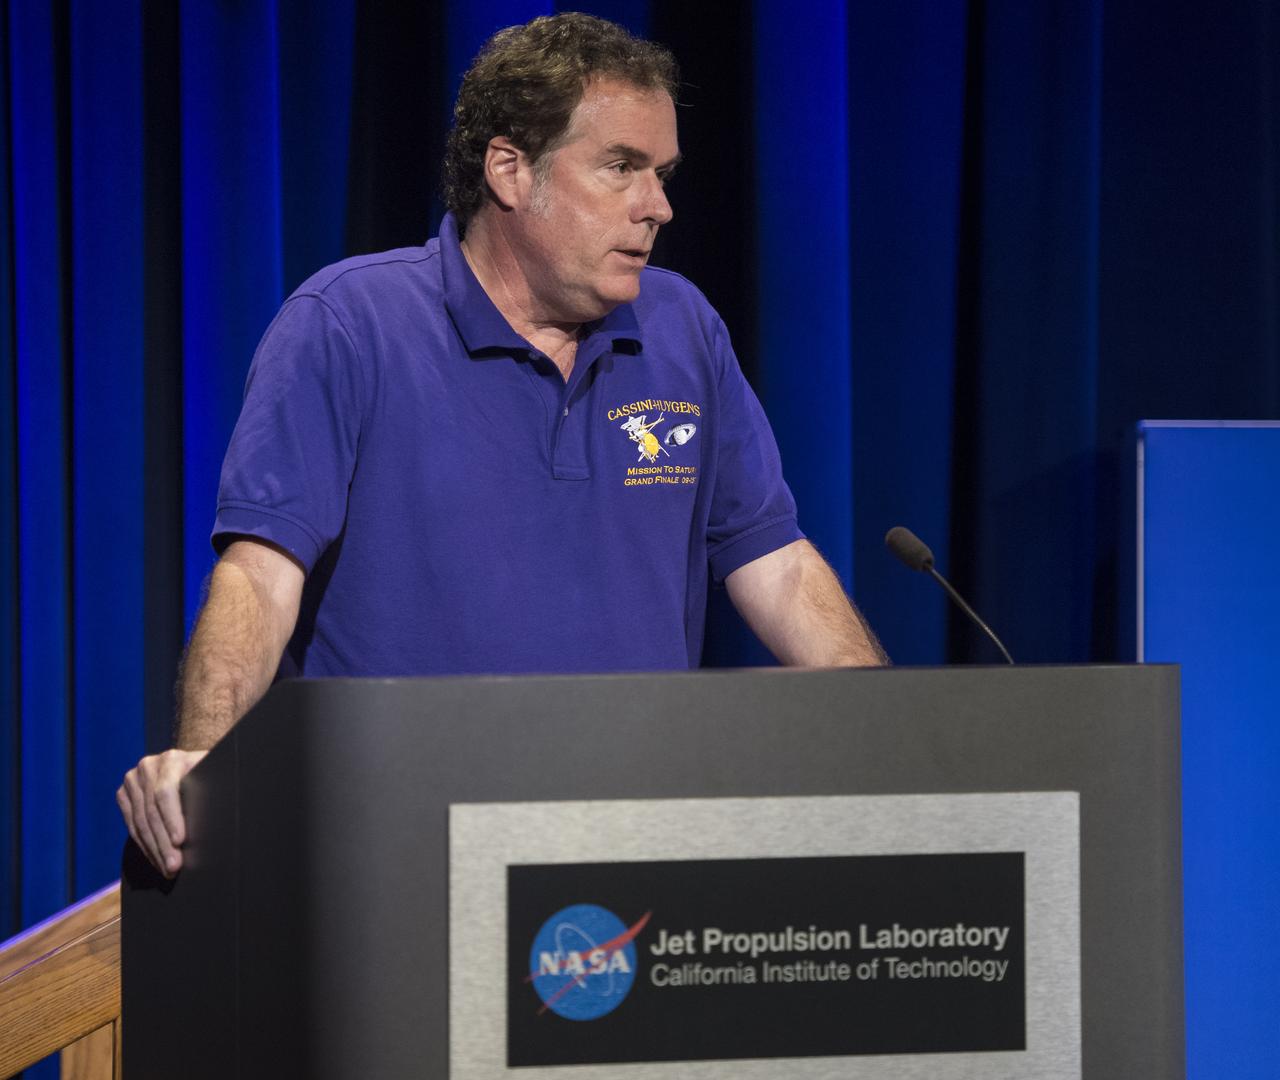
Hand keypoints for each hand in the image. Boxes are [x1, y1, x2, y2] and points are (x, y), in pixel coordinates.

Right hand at [117, 749, 207, 877]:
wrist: (190, 765)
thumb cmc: (211, 774)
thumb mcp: (215, 775)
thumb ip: (217, 788)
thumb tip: (227, 812)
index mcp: (172, 759)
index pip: (165, 792)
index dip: (172, 818)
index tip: (181, 841)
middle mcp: (149, 766)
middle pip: (151, 811)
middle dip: (163, 843)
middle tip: (174, 867)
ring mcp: (133, 779)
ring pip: (140, 822)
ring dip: (154, 849)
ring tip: (167, 869)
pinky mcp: (125, 794)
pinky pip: (131, 824)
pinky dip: (144, 845)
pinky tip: (156, 859)